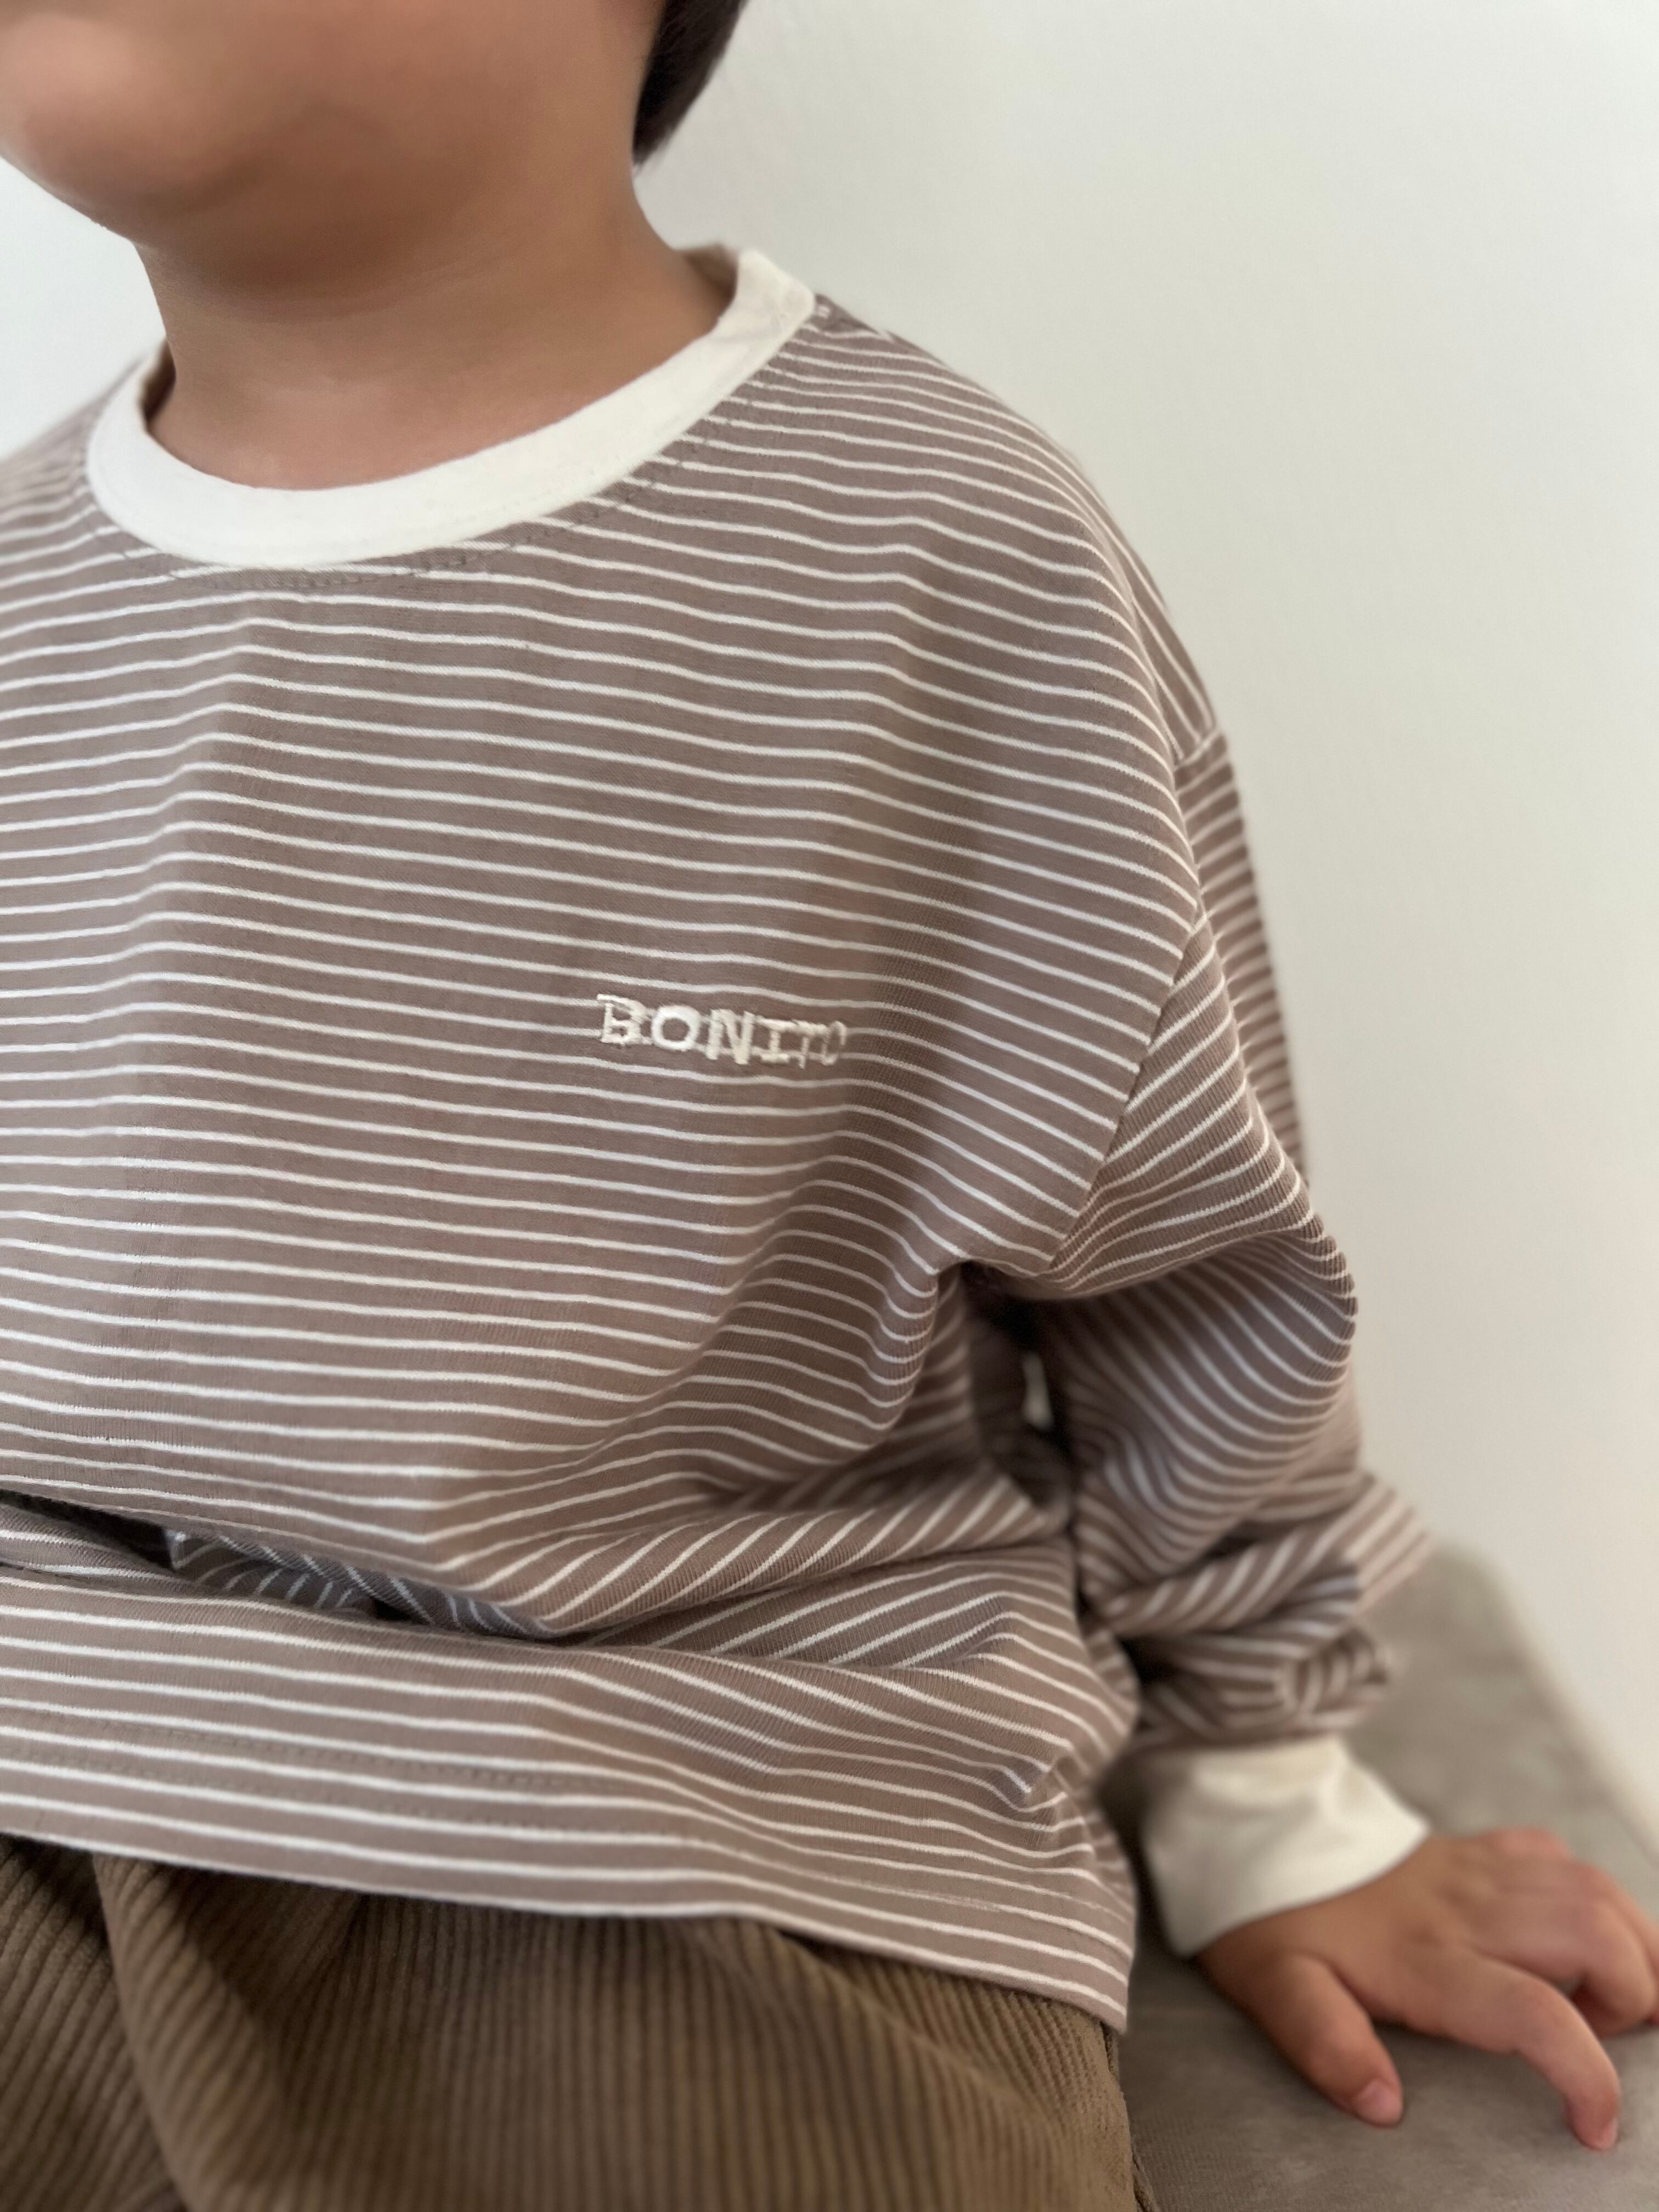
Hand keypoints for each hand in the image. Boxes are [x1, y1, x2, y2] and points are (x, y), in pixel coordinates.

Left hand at [1196, 1829, 1658, 2150]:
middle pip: (1594, 1935)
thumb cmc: (1271, 1917)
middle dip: (1636, 1996)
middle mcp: (1468, 1909)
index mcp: (1426, 1958)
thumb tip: (1383, 2106)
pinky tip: (1583, 1932)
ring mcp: (1479, 1870)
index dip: (1586, 2074)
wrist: (1261, 1828)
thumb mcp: (1275, 1990)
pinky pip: (1558, 1858)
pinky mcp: (1478, 1848)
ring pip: (1594, 1889)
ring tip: (1629, 1999)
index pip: (1535, 2013)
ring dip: (1635, 1945)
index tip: (1595, 2126)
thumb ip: (1325, 2045)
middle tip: (1613, 2041)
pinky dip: (1594, 1897)